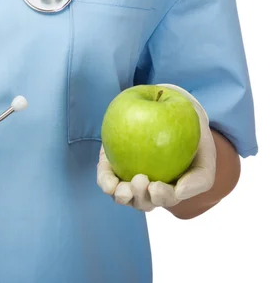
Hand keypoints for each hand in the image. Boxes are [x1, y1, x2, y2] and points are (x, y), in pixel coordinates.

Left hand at [97, 84, 216, 211]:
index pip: (165, 199)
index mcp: (170, 189)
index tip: (156, 186)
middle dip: (140, 198)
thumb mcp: (206, 154)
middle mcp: (147, 188)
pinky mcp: (111, 166)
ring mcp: (128, 178)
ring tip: (122, 188)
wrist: (168, 108)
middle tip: (140, 181)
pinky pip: (105, 178)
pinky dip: (105, 181)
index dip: (160, 197)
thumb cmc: (191, 136)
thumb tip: (179, 192)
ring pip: (122, 196)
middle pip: (142, 202)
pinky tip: (108, 182)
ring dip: (121, 196)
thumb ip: (201, 177)